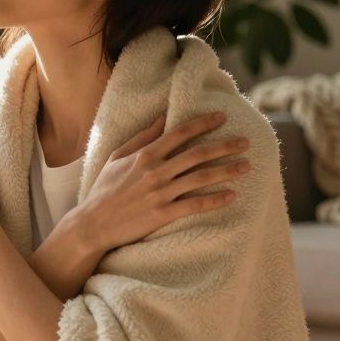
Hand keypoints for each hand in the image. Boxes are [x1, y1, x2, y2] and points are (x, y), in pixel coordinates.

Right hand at [77, 110, 250, 252]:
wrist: (93, 223)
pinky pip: (194, 205)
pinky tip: (231, 196)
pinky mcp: (162, 214)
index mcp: (145, 155)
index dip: (203, 124)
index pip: (180, 133)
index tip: (222, 118)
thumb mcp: (117, 157)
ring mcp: (160, 193)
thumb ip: (142, 137)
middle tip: (246, 142)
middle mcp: (155, 171)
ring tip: (245, 167)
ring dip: (226, 171)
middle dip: (225, 146)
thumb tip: (163, 117)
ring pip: (200, 177)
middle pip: (198, 154)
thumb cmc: (104, 190)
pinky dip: (214, 200)